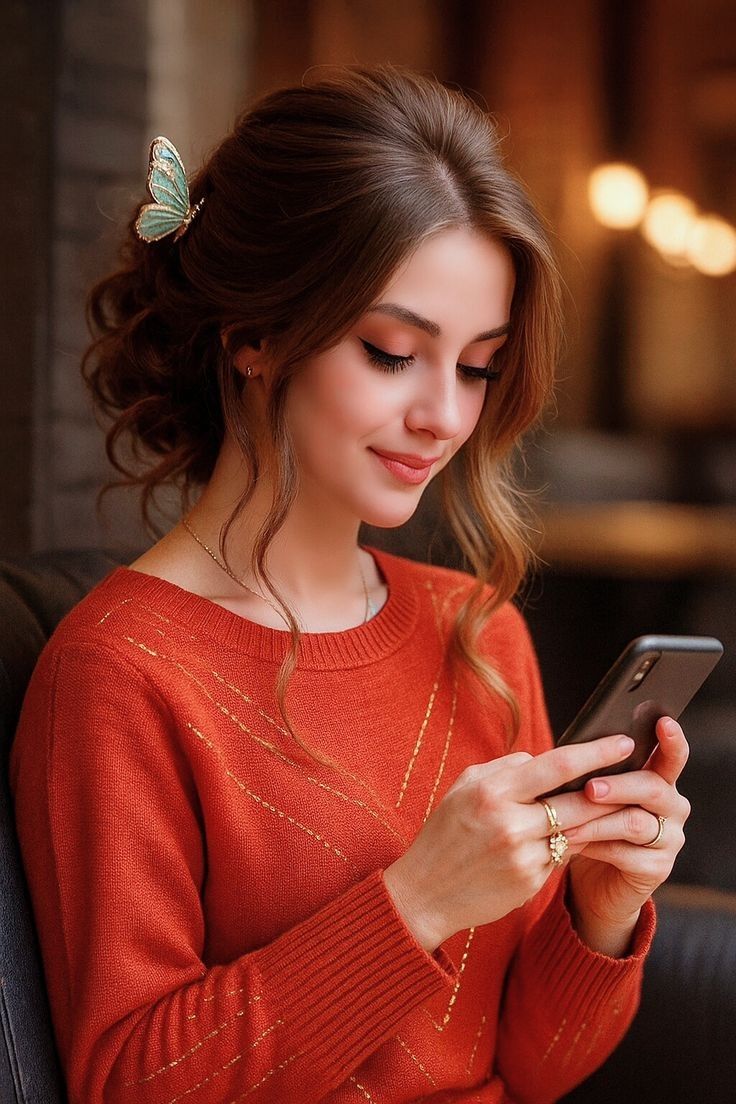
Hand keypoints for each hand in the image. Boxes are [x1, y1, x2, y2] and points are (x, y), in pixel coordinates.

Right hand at [383, 733, 637, 951]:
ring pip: (575, 830)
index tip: (623, 742)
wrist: (424, 892)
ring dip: (596, 819)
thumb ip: (506, 770)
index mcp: (491, 790)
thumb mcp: (465, 789)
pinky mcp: (530, 881)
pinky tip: (571, 838)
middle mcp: (509, 822)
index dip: (595, 753)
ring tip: (616, 805)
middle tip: (639, 774)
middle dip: (611, 788)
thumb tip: (542, 760)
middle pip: (578, 800)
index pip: (556, 765)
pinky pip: (561, 855)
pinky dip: (568, 844)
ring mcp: (522, 855)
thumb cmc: (445, 832)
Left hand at [563, 717, 690, 954]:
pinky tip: (576, 844)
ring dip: (598, 821)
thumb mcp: (592, 797)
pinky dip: (598, 847)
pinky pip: (628, 854)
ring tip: (568, 823)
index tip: (664, 722)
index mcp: (658, 780)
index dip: (672, 740)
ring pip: (636, 822)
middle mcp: (672, 807)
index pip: (672, 756)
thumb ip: (594, 774)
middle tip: (590, 788)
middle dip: (619, 785)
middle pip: (653, 787)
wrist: (596, 881)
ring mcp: (669, 839)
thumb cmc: (591, 826)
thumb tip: (572, 750)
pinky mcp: (658, 868)